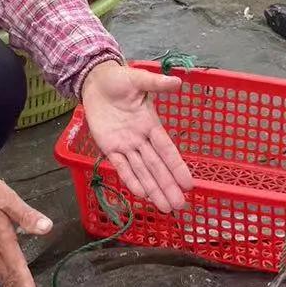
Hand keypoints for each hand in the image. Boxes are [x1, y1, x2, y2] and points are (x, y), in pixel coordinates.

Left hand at [80, 62, 192, 213]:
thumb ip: (155, 84)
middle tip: (179, 206)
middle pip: (156, 166)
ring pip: (141, 171)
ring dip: (152, 189)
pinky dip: (130, 180)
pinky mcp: (109, 148)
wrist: (95, 82)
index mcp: (151, 124)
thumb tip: (177, 82)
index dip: (177, 167)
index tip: (189, 183)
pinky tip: (141, 195)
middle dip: (167, 186)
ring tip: (164, 207)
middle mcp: (141, 139)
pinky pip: (121, 166)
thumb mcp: (138, 79)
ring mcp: (125, 145)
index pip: (166, 150)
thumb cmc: (119, 80)